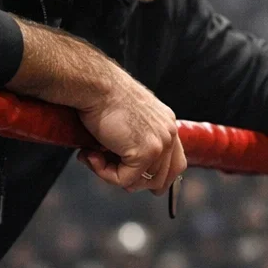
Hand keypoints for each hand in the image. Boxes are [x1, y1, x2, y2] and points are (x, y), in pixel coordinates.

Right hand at [74, 69, 186, 194]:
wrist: (95, 86)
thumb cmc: (103, 96)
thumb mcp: (128, 117)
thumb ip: (134, 138)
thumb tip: (126, 166)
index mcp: (167, 124)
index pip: (176, 163)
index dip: (157, 178)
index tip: (136, 181)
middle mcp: (168, 134)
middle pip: (161, 178)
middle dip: (132, 181)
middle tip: (106, 167)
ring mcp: (159, 145)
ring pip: (139, 182)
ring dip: (113, 175)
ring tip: (93, 157)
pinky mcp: (144, 153)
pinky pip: (124, 180)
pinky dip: (104, 173)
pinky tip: (91, 155)